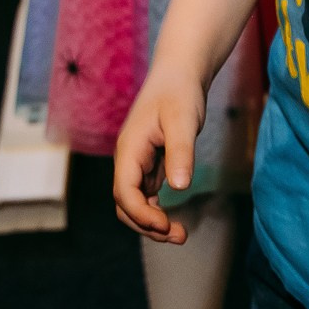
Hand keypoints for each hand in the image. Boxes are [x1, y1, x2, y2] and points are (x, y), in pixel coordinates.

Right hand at [113, 68, 206, 243]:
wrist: (180, 72)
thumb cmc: (180, 92)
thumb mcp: (183, 120)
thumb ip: (180, 152)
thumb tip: (178, 188)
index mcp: (129, 149)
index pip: (124, 192)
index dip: (141, 214)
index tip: (165, 225)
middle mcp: (129, 158)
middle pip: (126, 204)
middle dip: (147, 225)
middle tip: (179, 236)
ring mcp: (138, 161)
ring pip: (136, 201)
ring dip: (153, 220)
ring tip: (180, 234)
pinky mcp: (150, 161)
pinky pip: (146, 192)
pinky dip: (157, 207)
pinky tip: (174, 217)